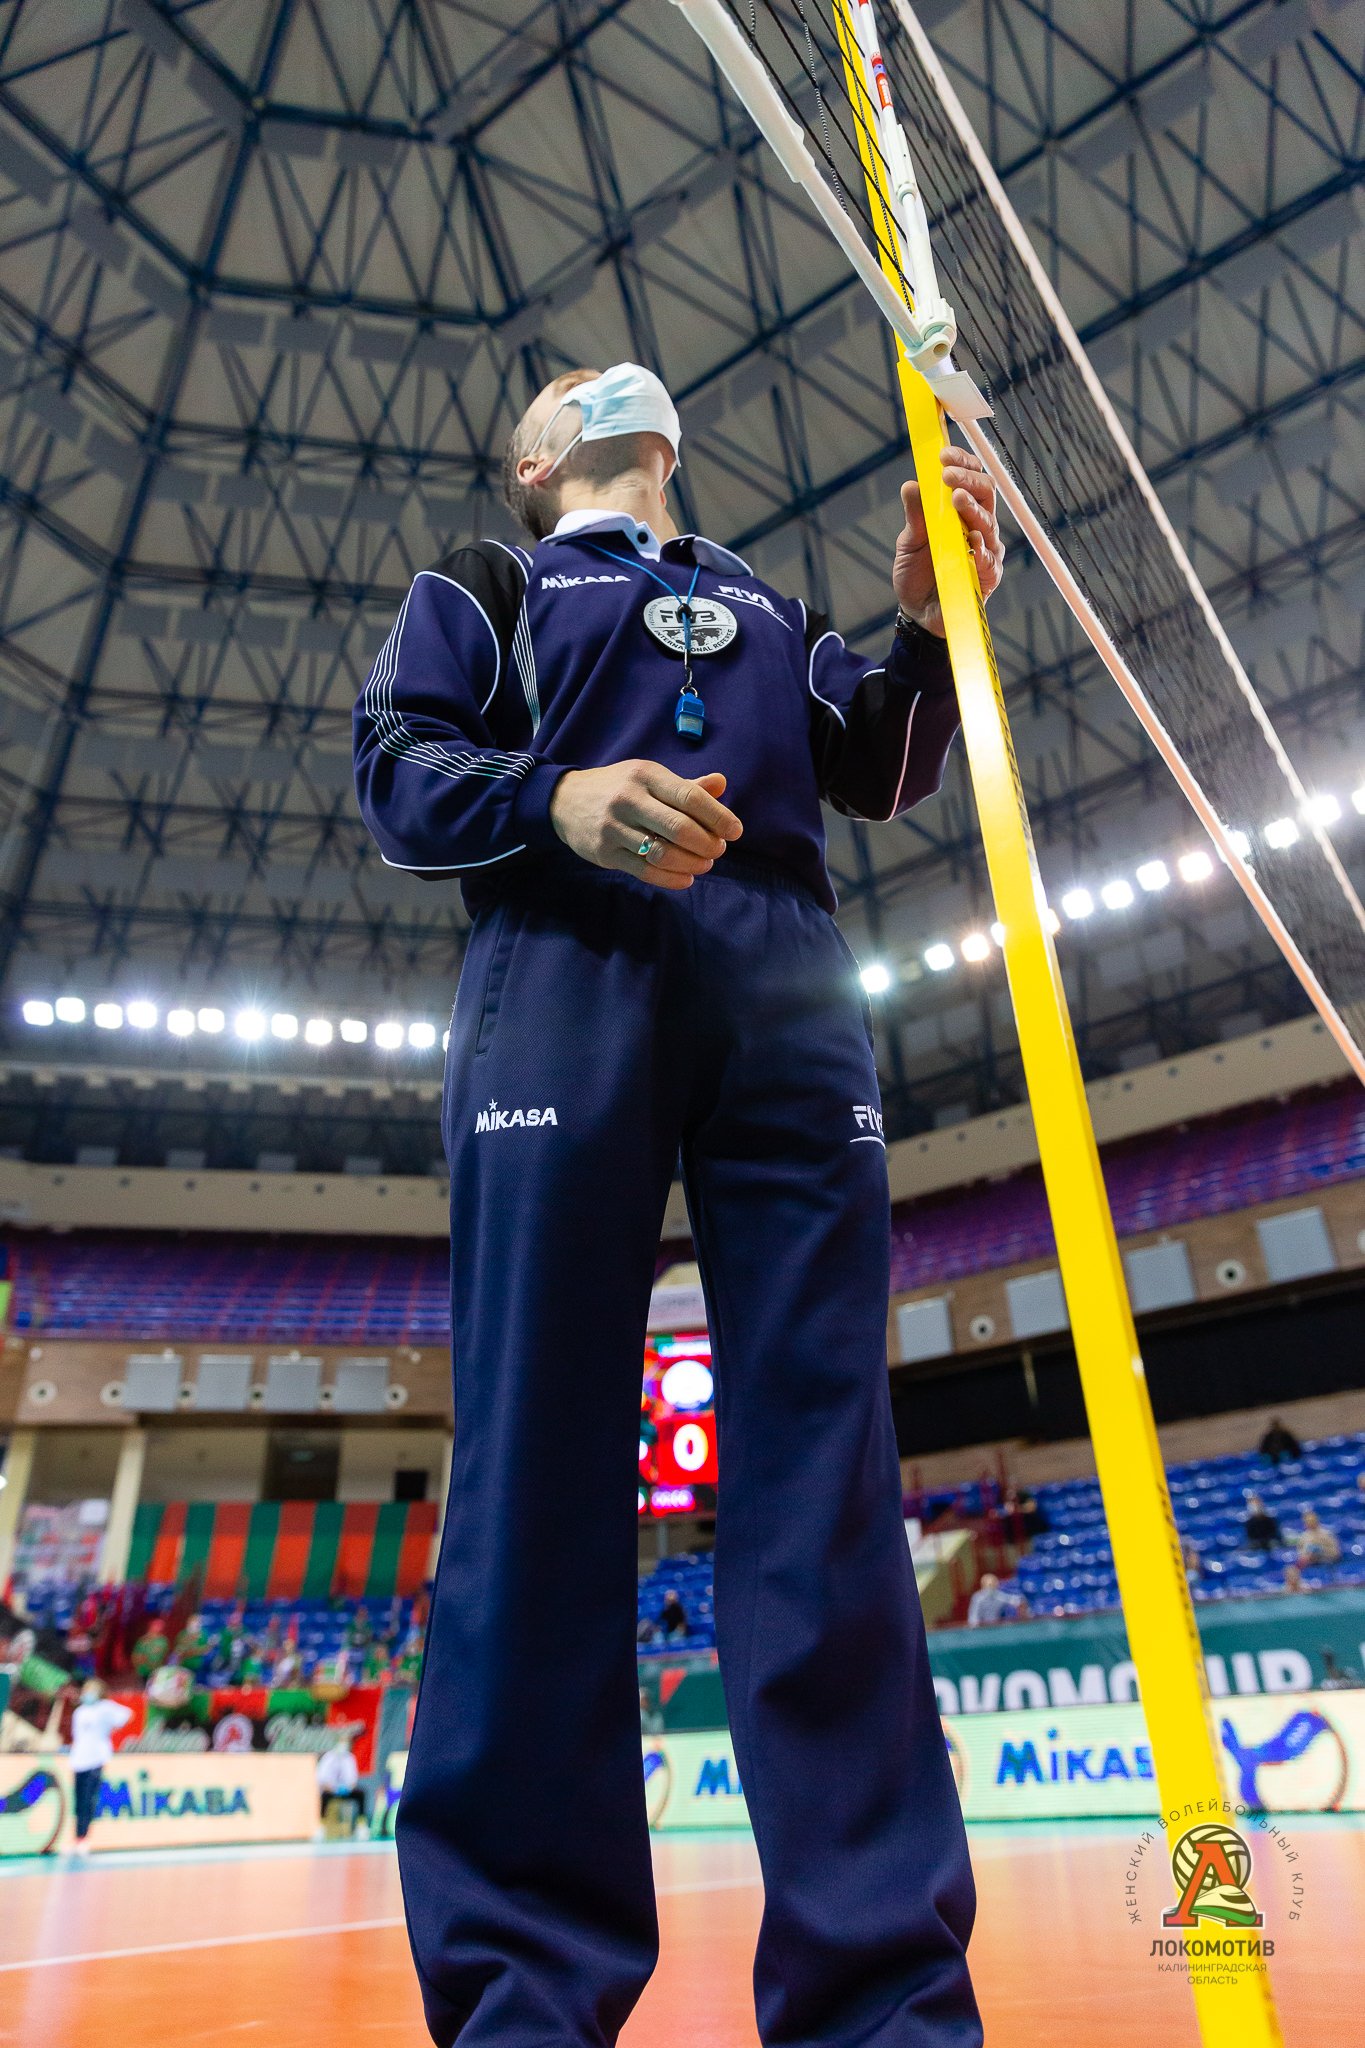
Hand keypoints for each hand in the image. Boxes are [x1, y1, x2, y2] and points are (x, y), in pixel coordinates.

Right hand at [549, 762, 741, 889]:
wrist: (564, 801)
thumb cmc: (618, 787)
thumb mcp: (649, 777)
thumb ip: (685, 786)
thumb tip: (721, 783)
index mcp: (645, 775)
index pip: (690, 797)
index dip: (718, 817)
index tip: (735, 831)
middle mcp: (629, 799)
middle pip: (679, 828)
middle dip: (708, 843)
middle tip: (719, 849)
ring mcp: (614, 828)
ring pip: (663, 853)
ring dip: (692, 863)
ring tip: (704, 864)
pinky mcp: (605, 853)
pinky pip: (645, 871)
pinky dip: (671, 879)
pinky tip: (686, 878)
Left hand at [892, 444, 1004, 637]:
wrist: (918, 614)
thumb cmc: (917, 574)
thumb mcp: (909, 542)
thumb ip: (914, 515)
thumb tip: (912, 484)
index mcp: (961, 513)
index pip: (970, 479)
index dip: (962, 462)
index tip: (944, 454)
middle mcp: (978, 527)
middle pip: (986, 494)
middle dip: (969, 480)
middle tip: (949, 474)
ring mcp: (986, 551)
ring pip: (988, 523)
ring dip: (973, 509)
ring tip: (957, 498)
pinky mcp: (987, 577)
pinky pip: (989, 560)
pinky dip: (980, 548)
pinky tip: (971, 539)